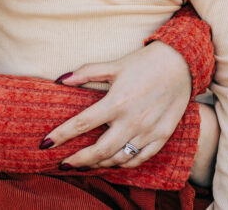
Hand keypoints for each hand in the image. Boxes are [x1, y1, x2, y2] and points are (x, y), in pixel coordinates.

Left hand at [42, 41, 190, 169]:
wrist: (181, 64)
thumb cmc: (143, 63)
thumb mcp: (113, 65)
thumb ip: (86, 73)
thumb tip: (60, 79)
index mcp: (116, 102)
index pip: (81, 124)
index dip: (61, 135)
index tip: (46, 143)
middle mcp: (131, 121)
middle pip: (99, 150)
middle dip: (78, 160)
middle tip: (63, 164)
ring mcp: (148, 132)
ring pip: (119, 158)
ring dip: (99, 164)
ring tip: (85, 164)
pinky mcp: (161, 137)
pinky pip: (139, 158)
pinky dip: (123, 164)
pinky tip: (112, 162)